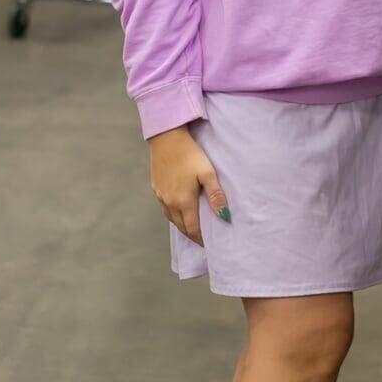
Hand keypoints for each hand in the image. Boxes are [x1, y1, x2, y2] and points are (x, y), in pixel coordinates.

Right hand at [148, 125, 229, 246]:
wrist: (166, 137)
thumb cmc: (190, 153)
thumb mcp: (207, 172)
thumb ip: (216, 195)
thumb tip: (225, 217)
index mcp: (183, 202)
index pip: (193, 229)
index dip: (201, 239)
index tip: (210, 245)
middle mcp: (170, 203)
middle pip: (182, 227)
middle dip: (192, 235)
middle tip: (203, 239)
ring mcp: (160, 196)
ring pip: (172, 219)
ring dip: (182, 226)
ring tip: (193, 228)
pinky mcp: (156, 188)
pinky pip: (165, 208)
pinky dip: (173, 214)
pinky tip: (179, 210)